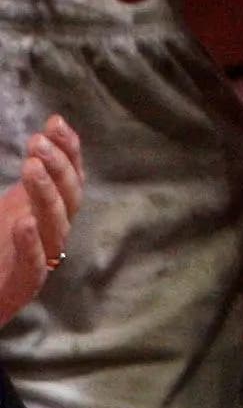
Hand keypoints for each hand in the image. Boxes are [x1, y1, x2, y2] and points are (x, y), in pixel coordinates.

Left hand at [0, 119, 79, 323]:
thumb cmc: (0, 249)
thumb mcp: (13, 204)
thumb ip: (32, 176)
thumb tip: (42, 137)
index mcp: (52, 210)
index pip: (71, 176)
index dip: (69, 150)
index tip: (56, 123)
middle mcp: (53, 231)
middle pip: (69, 197)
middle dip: (58, 167)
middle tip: (38, 142)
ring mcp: (42, 258)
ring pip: (55, 224)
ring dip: (46, 194)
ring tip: (32, 168)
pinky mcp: (24, 284)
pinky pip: (33, 264)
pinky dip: (31, 243)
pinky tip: (24, 223)